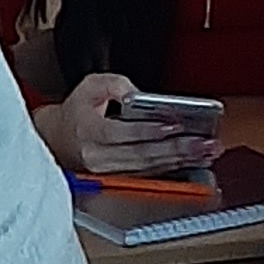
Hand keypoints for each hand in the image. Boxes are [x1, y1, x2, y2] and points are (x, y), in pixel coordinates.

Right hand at [41, 72, 221, 177]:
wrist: (58, 140)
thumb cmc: (77, 112)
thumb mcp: (90, 86)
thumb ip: (115, 84)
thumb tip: (138, 95)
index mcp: (89, 132)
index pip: (121, 134)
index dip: (148, 129)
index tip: (173, 124)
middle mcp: (99, 157)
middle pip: (141, 154)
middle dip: (176, 148)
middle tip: (203, 142)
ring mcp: (109, 172)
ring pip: (149, 167)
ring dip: (181, 159)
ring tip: (205, 151)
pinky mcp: (120, 178)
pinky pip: (150, 173)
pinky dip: (174, 167)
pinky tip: (193, 160)